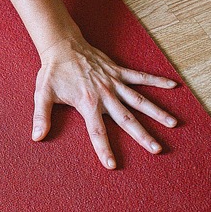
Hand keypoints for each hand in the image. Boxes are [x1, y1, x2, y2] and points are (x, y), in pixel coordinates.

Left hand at [32, 36, 178, 168]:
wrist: (61, 46)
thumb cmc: (53, 72)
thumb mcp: (42, 95)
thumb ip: (41, 116)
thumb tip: (37, 137)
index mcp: (87, 103)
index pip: (97, 132)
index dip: (104, 149)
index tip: (112, 165)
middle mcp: (105, 95)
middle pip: (126, 119)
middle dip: (142, 135)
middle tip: (157, 149)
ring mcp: (114, 82)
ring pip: (139, 100)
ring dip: (157, 112)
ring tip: (173, 124)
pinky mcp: (118, 71)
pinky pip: (141, 76)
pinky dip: (157, 80)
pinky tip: (174, 86)